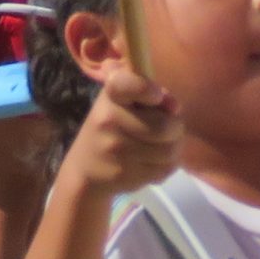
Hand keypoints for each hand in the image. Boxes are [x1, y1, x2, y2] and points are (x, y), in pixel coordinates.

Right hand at [61, 66, 182, 197]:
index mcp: (110, 96)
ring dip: (172, 148)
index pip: (125, 84)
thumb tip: (174, 107)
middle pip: (165, 125)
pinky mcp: (122, 174)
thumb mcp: (124, 103)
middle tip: (165, 130)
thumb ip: (152, 96)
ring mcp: (114, 149)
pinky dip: (165, 166)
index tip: (156, 96)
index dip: (145, 88)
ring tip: (159, 147)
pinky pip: (163, 169)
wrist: (84, 171)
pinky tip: (151, 163)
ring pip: (169, 150)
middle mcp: (107, 120)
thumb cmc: (112, 128)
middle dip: (175, 128)